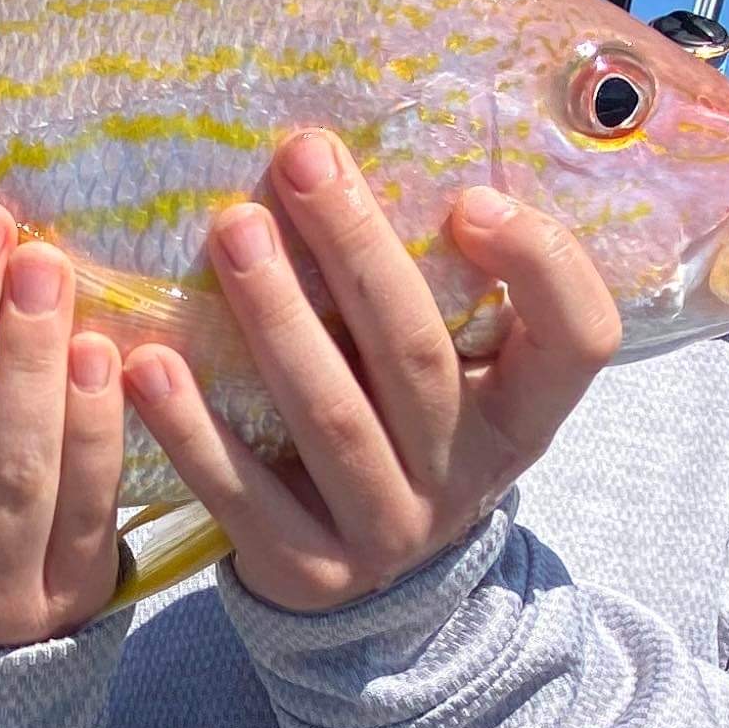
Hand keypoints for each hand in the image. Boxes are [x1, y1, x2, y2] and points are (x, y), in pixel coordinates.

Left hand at [123, 128, 619, 613]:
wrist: (366, 578)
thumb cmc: (401, 421)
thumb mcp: (454, 365)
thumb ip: (443, 282)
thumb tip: (366, 149)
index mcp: (522, 412)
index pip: (580, 338)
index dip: (540, 266)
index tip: (471, 199)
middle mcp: (467, 476)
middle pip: (418, 356)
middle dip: (356, 250)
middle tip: (301, 159)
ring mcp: (389, 531)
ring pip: (332, 419)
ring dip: (276, 320)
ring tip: (231, 232)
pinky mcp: (308, 572)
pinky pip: (245, 496)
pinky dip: (192, 430)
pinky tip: (148, 365)